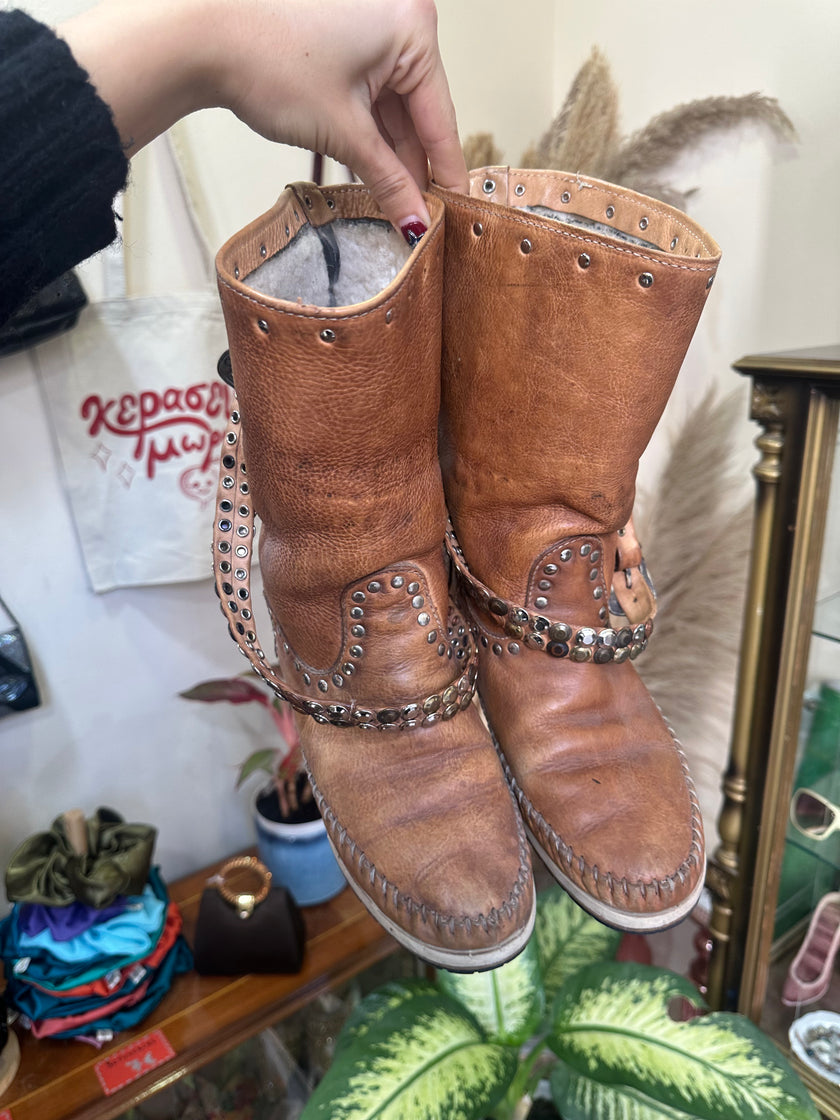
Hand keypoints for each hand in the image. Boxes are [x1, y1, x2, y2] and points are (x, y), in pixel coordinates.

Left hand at [59, 0, 467, 236]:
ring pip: (392, 105)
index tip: (455, 214)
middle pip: (418, 112)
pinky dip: (368, 131)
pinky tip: (370, 172)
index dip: (445, 174)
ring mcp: (370, 22)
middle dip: (413, 168)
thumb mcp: (341, 133)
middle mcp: (399, 17)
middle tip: (419, 220)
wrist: (200, 33)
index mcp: (413, 29)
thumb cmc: (267, 61)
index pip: (440, 118)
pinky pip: (370, 91)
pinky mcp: (342, 32)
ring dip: (389, 155)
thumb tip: (414, 221)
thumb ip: (387, 180)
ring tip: (392, 205)